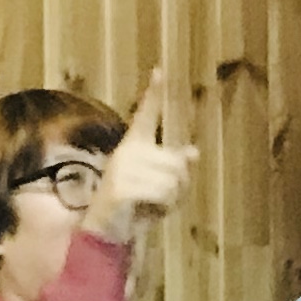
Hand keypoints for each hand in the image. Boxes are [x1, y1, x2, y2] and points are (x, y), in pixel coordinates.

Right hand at [85, 68, 199, 243]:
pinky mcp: (121, 187)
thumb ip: (174, 168)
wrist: (108, 231)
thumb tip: (193, 152)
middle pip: (177, 163)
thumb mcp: (160, 186)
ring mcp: (123, 168)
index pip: (145, 114)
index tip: (160, 69)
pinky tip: (146, 211)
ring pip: (173, 181)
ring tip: (151, 205)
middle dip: (179, 186)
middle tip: (160, 199)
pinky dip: (163, 208)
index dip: (154, 93)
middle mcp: (127, 152)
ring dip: (171, 200)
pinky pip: (162, 194)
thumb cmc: (136, 207)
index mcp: (134, 146)